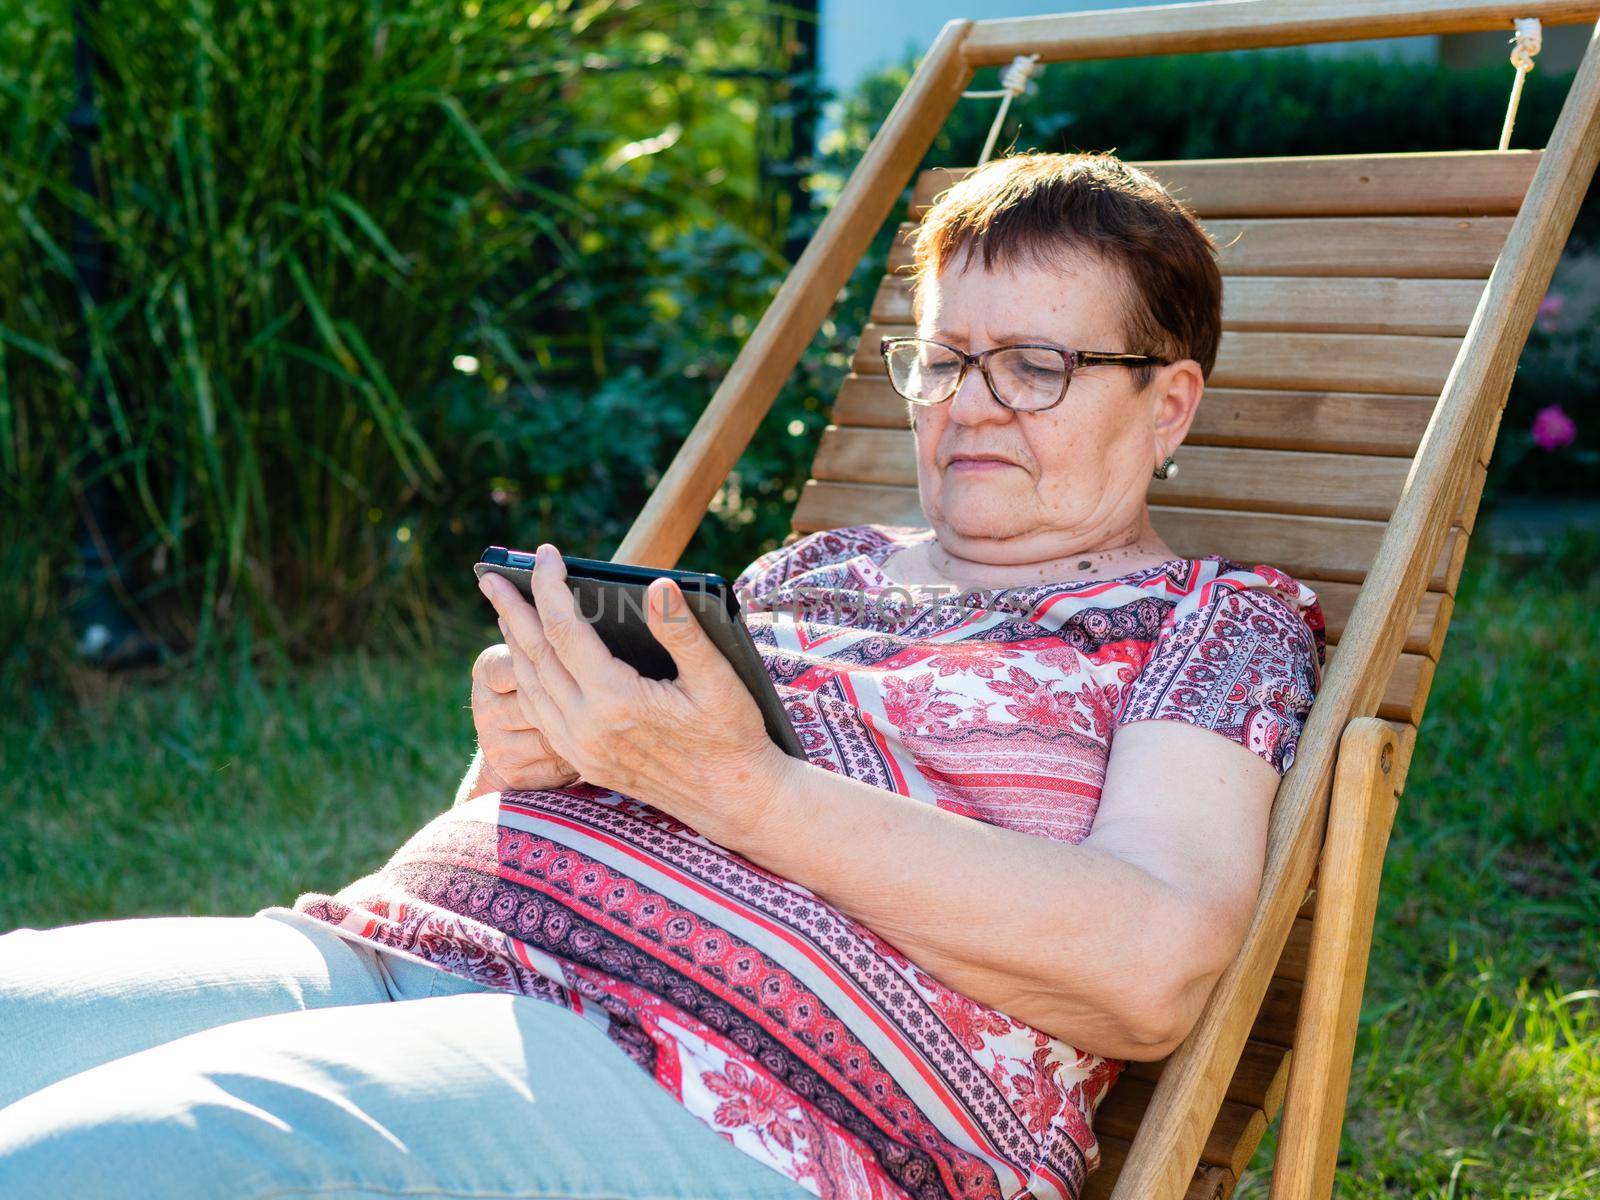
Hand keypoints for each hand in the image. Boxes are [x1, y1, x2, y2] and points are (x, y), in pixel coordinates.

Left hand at [476, 543, 794, 845]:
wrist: (733, 801)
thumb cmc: (733, 736)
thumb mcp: (719, 680)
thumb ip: (684, 632)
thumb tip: (658, 586)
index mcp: (617, 701)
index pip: (564, 630)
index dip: (550, 587)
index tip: (546, 554)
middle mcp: (587, 728)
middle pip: (534, 656)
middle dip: (512, 611)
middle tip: (492, 578)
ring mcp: (581, 749)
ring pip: (530, 686)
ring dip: (514, 644)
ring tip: (504, 611)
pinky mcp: (584, 763)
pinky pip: (540, 713)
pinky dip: (528, 679)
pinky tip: (528, 662)